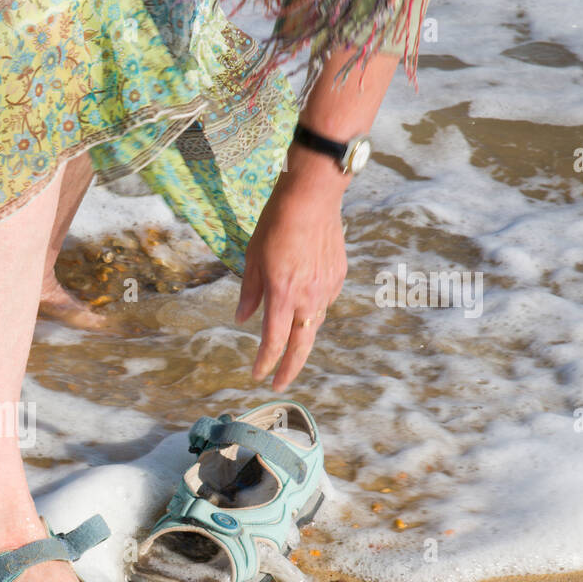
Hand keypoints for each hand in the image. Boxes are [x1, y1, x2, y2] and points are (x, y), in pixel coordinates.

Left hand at [236, 150, 348, 390]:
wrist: (313, 196)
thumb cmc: (276, 223)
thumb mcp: (252, 257)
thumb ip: (249, 292)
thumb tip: (243, 319)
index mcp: (283, 294)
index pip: (273, 341)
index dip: (264, 363)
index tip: (257, 376)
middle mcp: (309, 296)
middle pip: (301, 345)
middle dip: (289, 369)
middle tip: (279, 385)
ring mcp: (327, 287)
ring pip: (314, 323)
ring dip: (301, 336)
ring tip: (288, 344)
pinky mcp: (338, 276)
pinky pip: (324, 302)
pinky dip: (312, 309)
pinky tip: (303, 302)